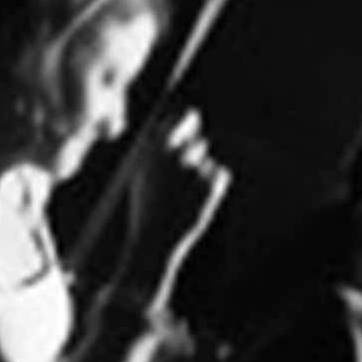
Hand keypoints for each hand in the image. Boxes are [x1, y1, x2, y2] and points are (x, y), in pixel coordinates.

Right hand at [116, 110, 235, 312]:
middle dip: (196, 154)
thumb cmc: (143, 213)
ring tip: (184, 199)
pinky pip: (220, 175)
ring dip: (202, 175)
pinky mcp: (211, 185)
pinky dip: (214, 187)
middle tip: (190, 170)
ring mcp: (194, 169)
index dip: (187, 120)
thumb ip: (155, 150)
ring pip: (208, 162)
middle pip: (198, 142)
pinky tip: (197, 204)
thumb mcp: (141, 178)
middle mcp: (174, 154)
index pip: (180, 118)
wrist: (152, 244)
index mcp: (153, 149)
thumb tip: (170, 127)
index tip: (191, 122)